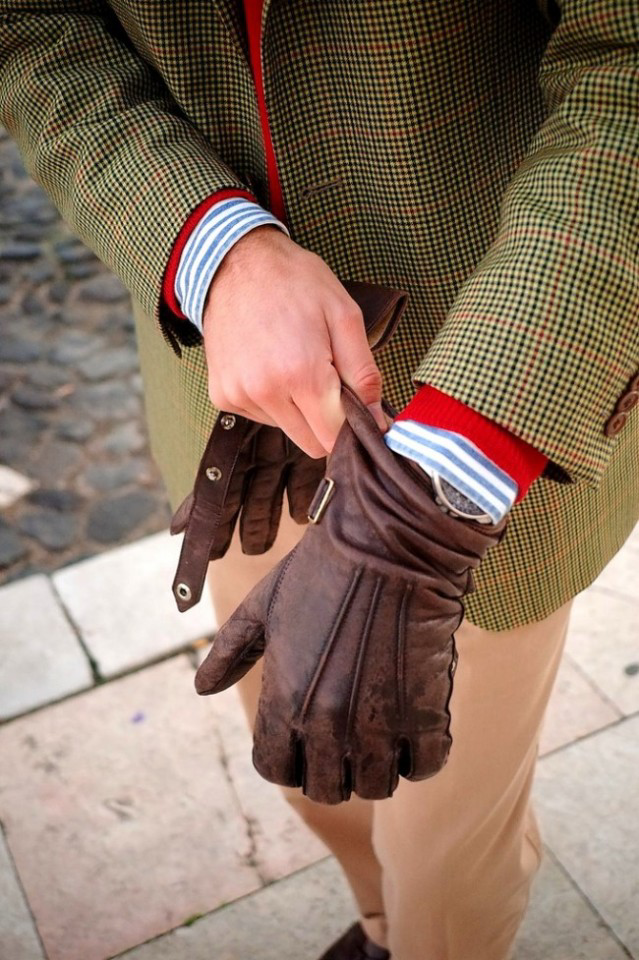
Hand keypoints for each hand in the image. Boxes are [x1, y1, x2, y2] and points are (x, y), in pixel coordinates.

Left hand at [194, 387, 506, 803]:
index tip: (303, 740)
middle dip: (332, 770)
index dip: (287, 758)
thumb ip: (230, 652)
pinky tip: (416, 722)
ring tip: (383, 731)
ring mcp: (378, 723)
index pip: (275, 770)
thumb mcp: (263, 605)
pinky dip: (420, 754)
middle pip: (326, 789)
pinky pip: (425, 766)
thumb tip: (201, 688)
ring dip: (378, 767)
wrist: (389, 542)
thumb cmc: (321, 567)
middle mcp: (327, 724)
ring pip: (376, 786)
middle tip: (346, 739)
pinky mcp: (425, 712)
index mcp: (284, 701)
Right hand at [202, 226, 385, 457]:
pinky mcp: (222, 395)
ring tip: (292, 362)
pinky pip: (261, 417)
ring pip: (287, 430)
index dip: (353, 429)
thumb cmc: (295, 282)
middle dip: (326, 421)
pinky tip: (269, 365)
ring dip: (298, 409)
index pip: (334, 437)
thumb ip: (364, 374)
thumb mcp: (345, 316)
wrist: (236, 262)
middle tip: (327, 379)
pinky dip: (273, 401)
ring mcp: (239, 395)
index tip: (357, 410)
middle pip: (311, 443)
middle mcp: (265, 391)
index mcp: (301, 373)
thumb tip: (378, 421)